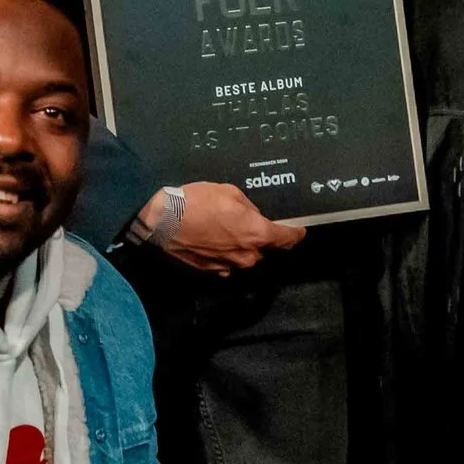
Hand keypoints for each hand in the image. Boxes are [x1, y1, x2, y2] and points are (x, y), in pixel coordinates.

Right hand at [128, 182, 305, 275]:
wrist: (163, 221)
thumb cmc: (198, 202)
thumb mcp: (230, 193)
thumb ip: (249, 208)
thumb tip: (253, 217)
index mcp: (257, 234)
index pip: (286, 239)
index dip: (296, 234)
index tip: (300, 231)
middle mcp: (246, 255)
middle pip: (264, 249)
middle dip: (261, 238)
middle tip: (249, 222)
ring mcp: (228, 266)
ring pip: (244, 257)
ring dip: (241, 246)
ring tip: (226, 230)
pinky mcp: (210, 271)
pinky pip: (226, 263)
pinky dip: (224, 254)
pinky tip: (213, 240)